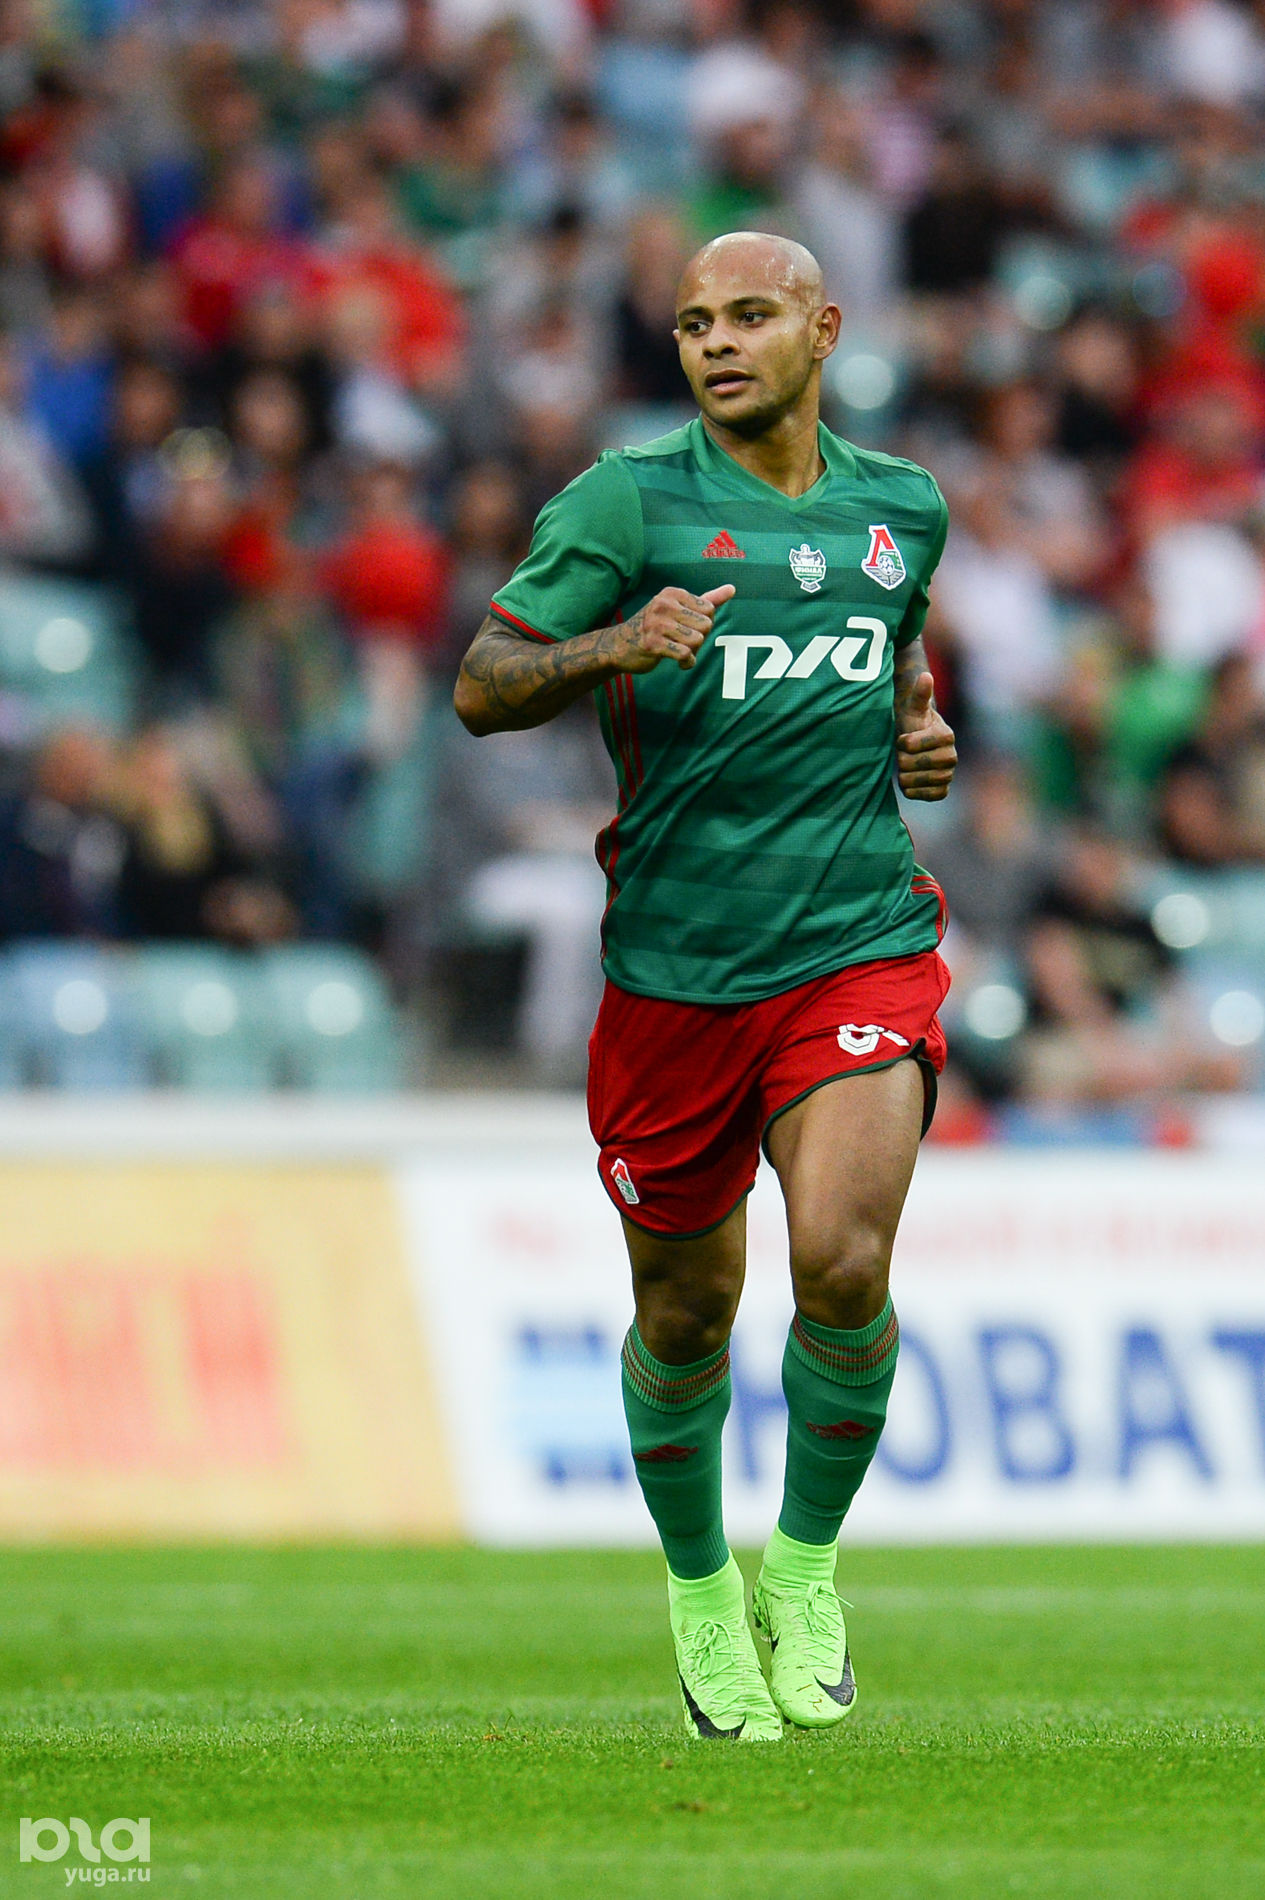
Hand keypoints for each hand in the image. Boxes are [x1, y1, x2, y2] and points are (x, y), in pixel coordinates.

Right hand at [601, 584, 735, 673]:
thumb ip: (707, 599)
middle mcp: (664, 605)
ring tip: (681, 652)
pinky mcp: (653, 644)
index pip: (709, 609)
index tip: (690, 629)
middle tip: (684, 642)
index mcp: (672, 594)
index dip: (704, 624)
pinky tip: (679, 662)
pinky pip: (685, 654)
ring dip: (693, 652)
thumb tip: (732, 588)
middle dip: (699, 639)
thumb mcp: (679, 608)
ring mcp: (657, 624)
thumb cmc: (654, 627)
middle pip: (705, 625)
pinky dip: (686, 662)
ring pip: (697, 640)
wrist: (619, 645)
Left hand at [896, 672, 956, 800]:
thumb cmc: (911, 724)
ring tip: (904, 768)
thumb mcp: (911, 708)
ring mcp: (949, 774)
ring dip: (907, 776)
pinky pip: (932, 796)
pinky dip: (916, 791)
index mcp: (946, 735)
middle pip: (918, 765)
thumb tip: (925, 675)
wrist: (911, 746)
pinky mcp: (943, 790)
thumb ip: (919, 694)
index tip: (902, 739)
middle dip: (903, 760)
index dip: (905, 743)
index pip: (916, 744)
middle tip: (902, 755)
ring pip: (923, 781)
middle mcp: (952, 756)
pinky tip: (910, 782)